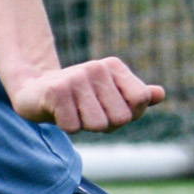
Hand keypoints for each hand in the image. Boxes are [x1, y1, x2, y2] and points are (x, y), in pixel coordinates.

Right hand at [11, 57, 164, 133]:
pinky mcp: (56, 91)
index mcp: (113, 66)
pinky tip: (58, 113)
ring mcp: (76, 77)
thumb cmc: (77, 97)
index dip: (127, 114)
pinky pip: (73, 128)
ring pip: (97, 125)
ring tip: (73, 111)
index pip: (139, 101)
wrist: (33, 90)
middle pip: (121, 118)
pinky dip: (66, 126)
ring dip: (84, 126)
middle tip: (86, 112)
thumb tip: (160, 94)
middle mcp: (96, 67)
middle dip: (105, 124)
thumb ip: (135, 95)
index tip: (108, 108)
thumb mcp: (108, 95)